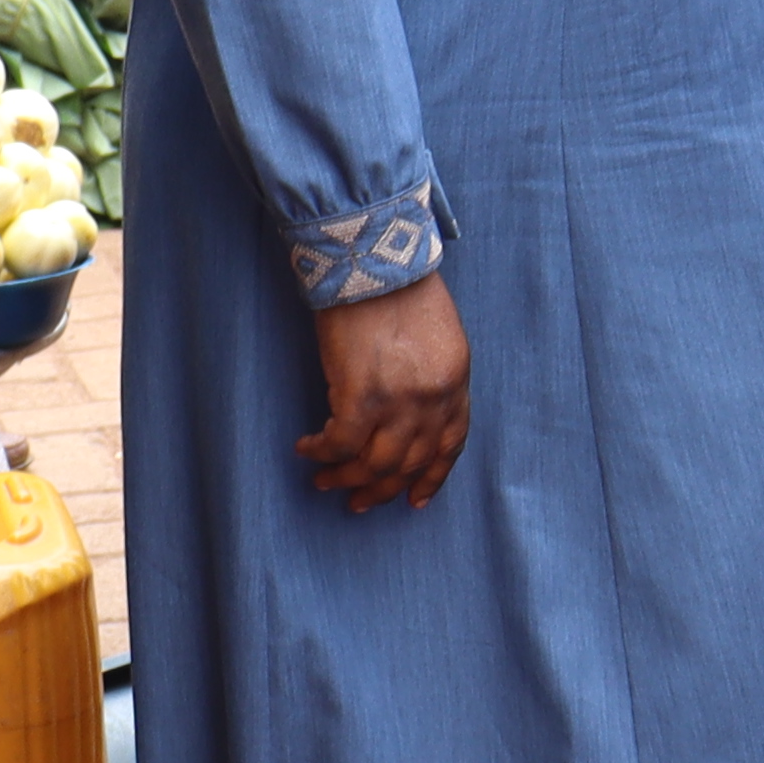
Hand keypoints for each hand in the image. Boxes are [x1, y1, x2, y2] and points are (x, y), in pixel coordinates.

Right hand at [298, 276, 470, 508]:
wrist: (374, 261)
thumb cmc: (400, 287)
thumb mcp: (438, 336)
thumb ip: (432, 377)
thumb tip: (407, 411)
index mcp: (455, 382)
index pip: (449, 445)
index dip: (431, 477)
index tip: (414, 498)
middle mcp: (432, 400)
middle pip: (410, 463)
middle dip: (382, 489)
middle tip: (358, 501)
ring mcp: (398, 403)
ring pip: (375, 464)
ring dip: (348, 479)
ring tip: (324, 483)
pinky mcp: (359, 396)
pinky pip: (340, 444)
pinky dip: (322, 453)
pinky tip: (307, 449)